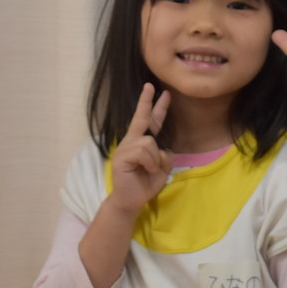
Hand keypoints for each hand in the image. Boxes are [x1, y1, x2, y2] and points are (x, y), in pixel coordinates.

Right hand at [106, 82, 172, 213]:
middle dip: (147, 102)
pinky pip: (144, 152)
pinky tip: (145, 171)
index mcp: (141, 143)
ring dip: (155, 159)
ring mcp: (125, 148)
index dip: (155, 107)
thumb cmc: (145, 184)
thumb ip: (164, 156)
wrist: (130, 201)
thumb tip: (163, 149)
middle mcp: (131, 141)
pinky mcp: (122, 156)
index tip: (160, 92)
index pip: (150, 121)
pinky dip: (150, 163)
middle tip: (150, 85)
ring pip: (150, 142)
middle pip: (141, 118)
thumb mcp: (162, 168)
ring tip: (150, 170)